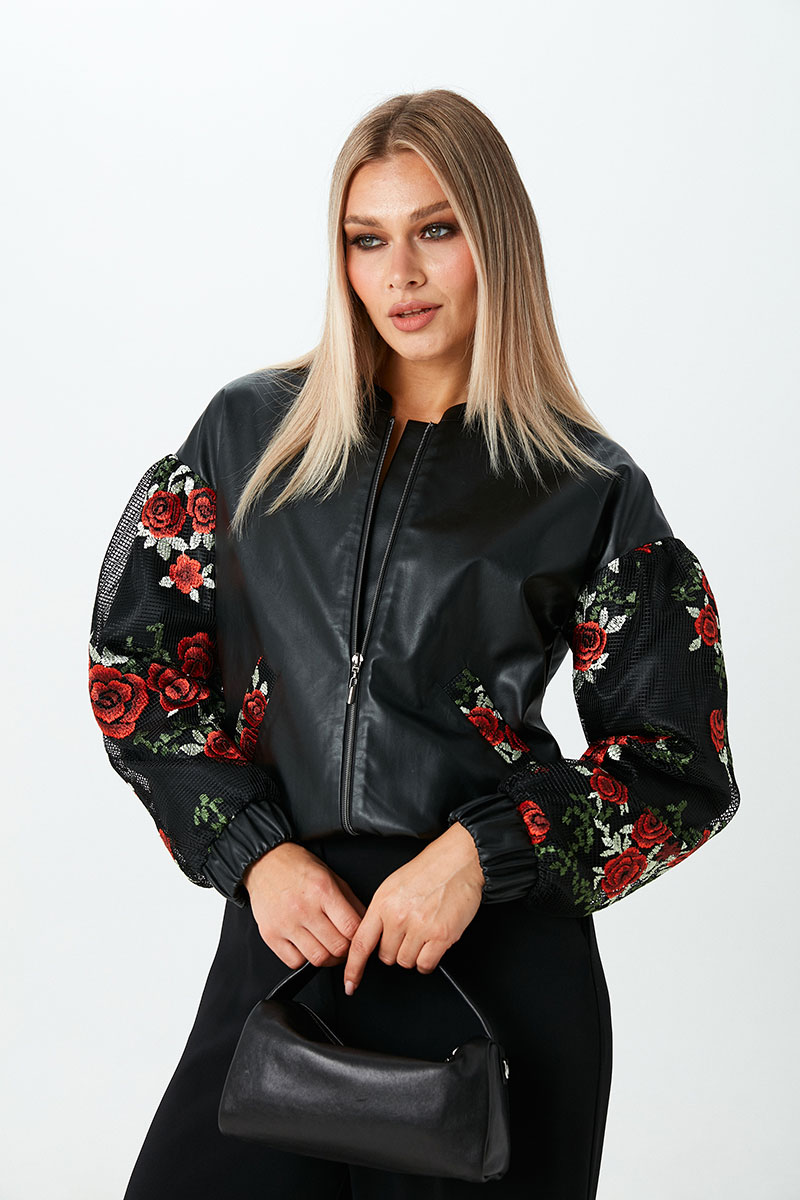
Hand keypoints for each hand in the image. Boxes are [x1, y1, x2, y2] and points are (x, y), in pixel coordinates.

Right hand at [243, 841, 367, 968]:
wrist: (265, 863)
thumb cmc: (298, 868)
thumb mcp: (331, 876)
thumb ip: (351, 901)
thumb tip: (366, 924)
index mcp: (322, 890)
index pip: (351, 928)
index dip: (359, 937)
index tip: (358, 937)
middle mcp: (304, 908)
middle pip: (337, 947)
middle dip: (346, 950)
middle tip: (344, 945)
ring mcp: (285, 923)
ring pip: (317, 959)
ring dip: (328, 958)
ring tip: (328, 947)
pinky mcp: (270, 935)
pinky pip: (294, 962)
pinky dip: (304, 959)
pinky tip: (306, 946)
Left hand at [342, 821, 484, 993]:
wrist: (458, 861)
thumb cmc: (428, 870)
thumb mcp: (393, 886)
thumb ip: (380, 913)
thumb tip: (373, 937)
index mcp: (382, 903)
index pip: (361, 944)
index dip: (353, 968)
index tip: (350, 983)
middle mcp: (398, 916)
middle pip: (386, 957)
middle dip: (395, 949)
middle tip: (408, 932)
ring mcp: (419, 927)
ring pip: (406, 962)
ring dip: (413, 954)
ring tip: (423, 932)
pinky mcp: (441, 935)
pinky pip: (425, 965)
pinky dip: (427, 961)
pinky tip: (432, 944)